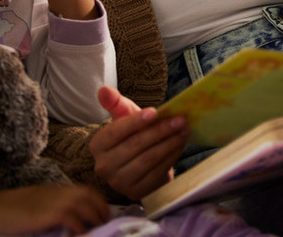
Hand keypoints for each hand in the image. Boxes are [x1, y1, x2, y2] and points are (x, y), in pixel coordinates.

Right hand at [0, 177, 109, 234]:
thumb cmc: (12, 209)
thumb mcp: (38, 204)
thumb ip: (54, 208)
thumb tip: (72, 222)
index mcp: (56, 191)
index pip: (86, 191)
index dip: (99, 202)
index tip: (103, 215)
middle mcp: (57, 194)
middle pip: (88, 196)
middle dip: (100, 210)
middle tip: (103, 224)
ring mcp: (51, 202)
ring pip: (82, 204)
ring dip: (93, 217)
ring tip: (96, 230)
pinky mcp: (44, 214)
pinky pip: (69, 218)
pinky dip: (77, 226)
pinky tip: (79, 235)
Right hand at [90, 86, 189, 200]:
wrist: (137, 162)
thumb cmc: (131, 135)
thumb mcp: (123, 117)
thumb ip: (115, 103)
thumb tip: (103, 90)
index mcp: (98, 145)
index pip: (116, 131)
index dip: (136, 122)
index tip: (155, 111)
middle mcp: (104, 166)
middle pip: (136, 145)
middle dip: (160, 131)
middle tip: (180, 119)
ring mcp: (119, 182)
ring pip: (148, 159)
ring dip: (170, 143)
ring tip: (184, 130)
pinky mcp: (135, 192)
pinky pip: (157, 172)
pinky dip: (171, 157)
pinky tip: (180, 145)